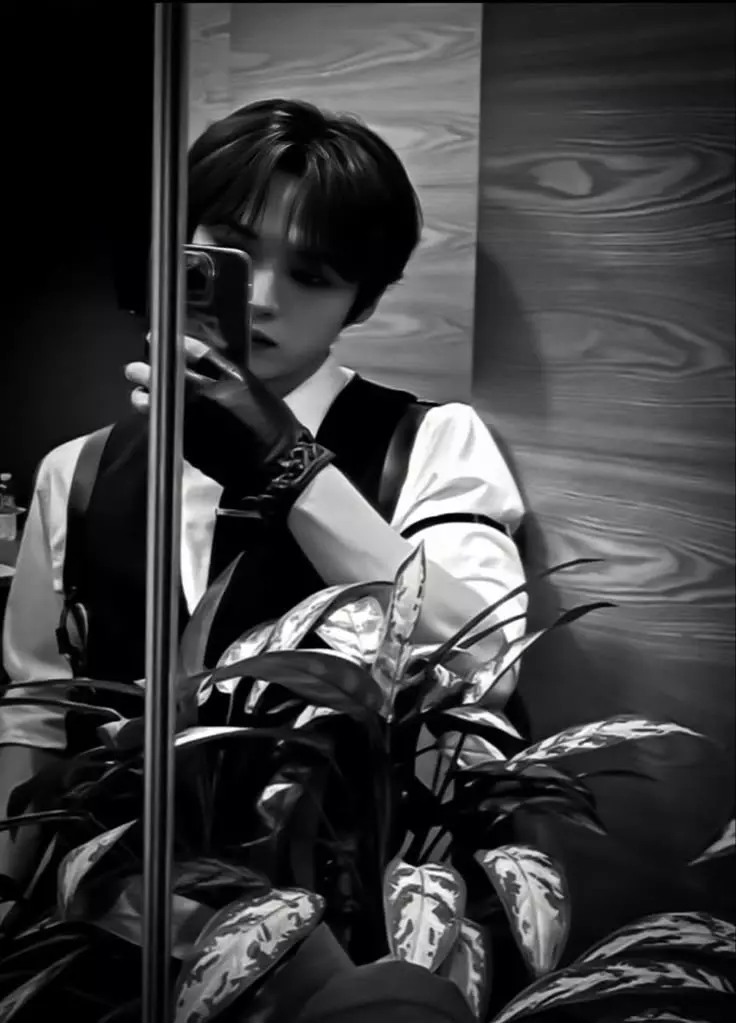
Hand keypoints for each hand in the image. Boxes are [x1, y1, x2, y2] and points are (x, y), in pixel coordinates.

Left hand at [124, 338, 333, 518]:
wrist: (274, 465)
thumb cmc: (267, 421)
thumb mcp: (248, 383)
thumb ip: (215, 363)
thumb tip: (186, 346)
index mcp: (206, 388)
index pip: (173, 360)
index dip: (160, 347)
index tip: (152, 339)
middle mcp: (189, 408)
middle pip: (156, 385)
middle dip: (142, 375)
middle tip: (134, 370)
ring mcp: (184, 429)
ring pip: (152, 408)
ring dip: (144, 398)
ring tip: (141, 394)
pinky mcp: (184, 448)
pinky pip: (163, 426)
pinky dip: (158, 416)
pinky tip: (161, 412)